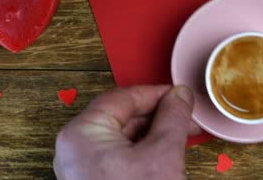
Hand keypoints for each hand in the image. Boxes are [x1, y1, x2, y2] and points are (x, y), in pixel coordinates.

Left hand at [53, 85, 199, 179]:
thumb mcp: (162, 156)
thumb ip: (172, 118)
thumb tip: (181, 95)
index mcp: (82, 134)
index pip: (122, 98)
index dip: (156, 94)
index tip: (180, 95)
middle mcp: (75, 148)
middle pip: (121, 117)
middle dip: (158, 116)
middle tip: (187, 118)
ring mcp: (81, 168)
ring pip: (121, 138)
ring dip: (153, 134)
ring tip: (181, 138)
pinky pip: (117, 156)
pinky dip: (142, 152)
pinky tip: (165, 155)